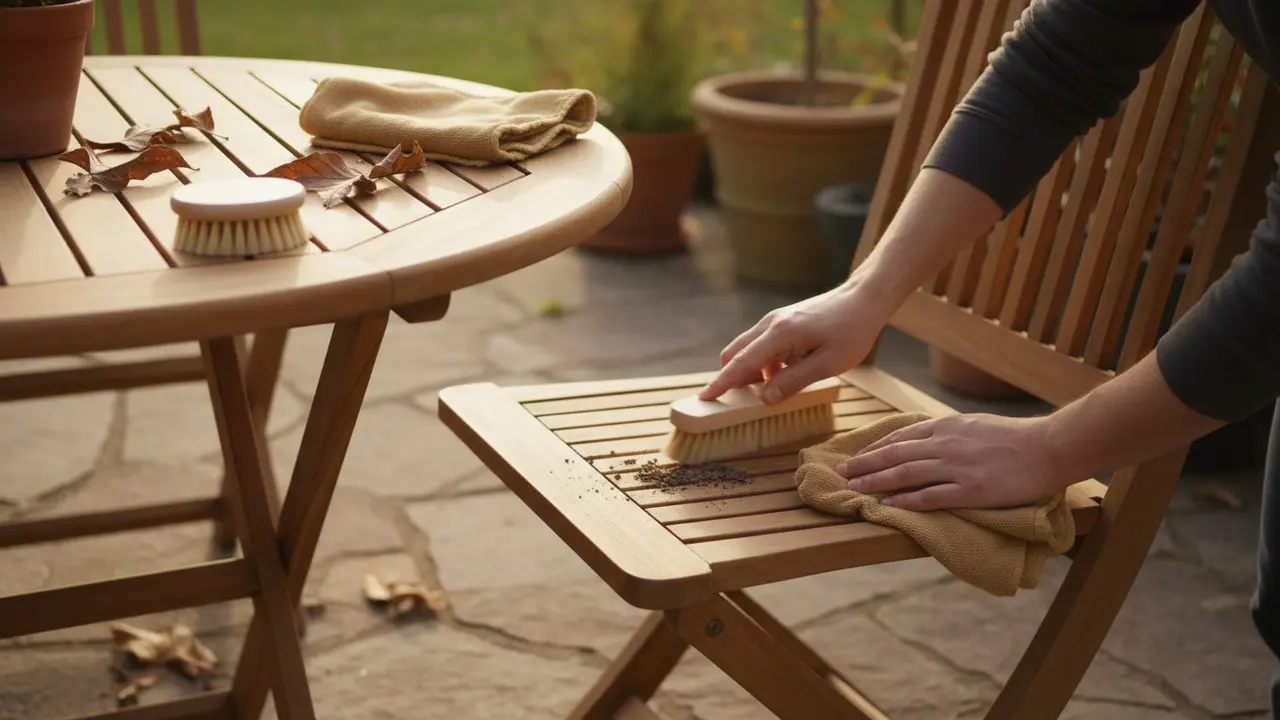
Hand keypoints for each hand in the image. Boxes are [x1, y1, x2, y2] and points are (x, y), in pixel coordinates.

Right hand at [700, 279, 891, 402]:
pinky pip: (763, 345)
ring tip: (773, 389)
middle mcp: (770, 324)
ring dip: (752, 372)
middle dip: (732, 378)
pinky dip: (765, 363)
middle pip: (735, 354)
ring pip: (748, 349)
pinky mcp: (784, 322)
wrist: (865, 298)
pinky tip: (788, 373)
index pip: (741, 363)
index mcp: (779, 334)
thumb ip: (793, 381)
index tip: (704, 398)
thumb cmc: (852, 330)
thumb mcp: (827, 364)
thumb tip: (764, 398)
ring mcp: (776, 321)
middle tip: (738, 402)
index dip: (722, 383)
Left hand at [836, 413, 1072, 511]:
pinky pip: (931, 496)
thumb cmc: (1015, 437)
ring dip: (876, 482)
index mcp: (947, 427)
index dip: (875, 449)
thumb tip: (926, 439)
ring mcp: (956, 468)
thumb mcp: (974, 425)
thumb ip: (949, 432)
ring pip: (906, 474)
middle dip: (865, 464)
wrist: (1048, 447)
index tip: (856, 457)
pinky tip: (889, 504)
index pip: (900, 438)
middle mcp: (945, 445)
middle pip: (895, 455)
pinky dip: (906, 500)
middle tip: (841, 473)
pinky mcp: (970, 490)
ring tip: (855, 489)